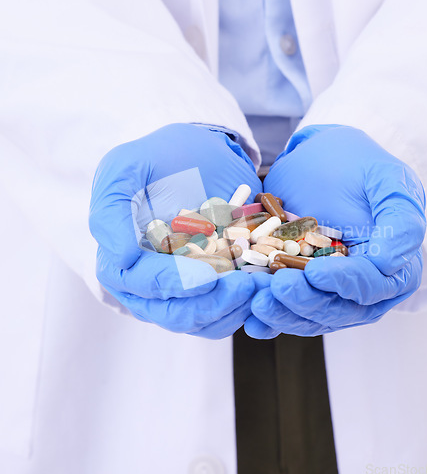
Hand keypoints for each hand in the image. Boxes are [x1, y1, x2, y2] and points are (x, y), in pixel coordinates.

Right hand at [89, 123, 261, 338]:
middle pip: (172, 313)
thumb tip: (119, 261)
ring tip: (263, 288)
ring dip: (234, 310)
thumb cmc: (161, 156)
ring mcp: (184, 287)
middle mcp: (150, 280)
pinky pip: (228, 311)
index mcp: (122, 256)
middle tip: (246, 288)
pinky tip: (268, 287)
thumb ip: (111, 209)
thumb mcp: (127, 166)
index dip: (169, 284)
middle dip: (210, 305)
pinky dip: (249, 306)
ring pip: (203, 320)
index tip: (207, 278)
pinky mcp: (214, 286)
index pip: (137, 283)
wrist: (204, 154)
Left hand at [245, 125, 425, 338]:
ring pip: (308, 315)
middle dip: (306, 301)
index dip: (343, 283)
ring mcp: (328, 293)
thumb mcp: (387, 179)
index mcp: (394, 268)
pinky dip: (268, 317)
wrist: (315, 160)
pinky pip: (286, 310)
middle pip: (337, 309)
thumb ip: (401, 218)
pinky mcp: (300, 290)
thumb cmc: (355, 164)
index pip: (370, 285)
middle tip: (277, 287)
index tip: (315, 273)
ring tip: (256, 301)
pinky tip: (251, 319)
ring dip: (282, 312)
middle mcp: (363, 288)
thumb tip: (392, 264)